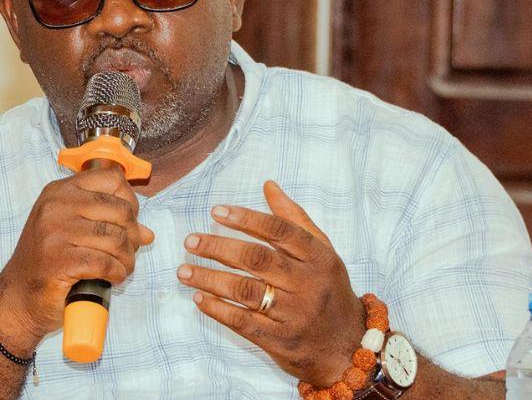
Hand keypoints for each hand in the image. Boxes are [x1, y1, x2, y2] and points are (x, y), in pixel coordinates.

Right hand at [0, 167, 154, 341]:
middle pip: (120, 210)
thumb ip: (107, 222)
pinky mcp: (60, 261)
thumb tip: (147, 233)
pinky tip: (112, 278)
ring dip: (127, 258)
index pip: (112, 178)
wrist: (18, 296)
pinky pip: (107, 263)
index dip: (129, 200)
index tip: (127, 221)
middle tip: (127, 250)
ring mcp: (56, 232)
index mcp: (60, 191)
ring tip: (122, 266)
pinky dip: (117, 273)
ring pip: (116, 238)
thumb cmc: (48, 262)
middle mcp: (56, 206)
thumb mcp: (72, 229)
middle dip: (133, 234)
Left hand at [178, 181, 363, 387]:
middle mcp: (308, 284)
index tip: (216, 211)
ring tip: (184, 271)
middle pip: (258, 259)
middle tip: (190, 241)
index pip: (280, 231)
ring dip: (210, 279)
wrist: (348, 346)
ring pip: (246, 291)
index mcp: (319, 257)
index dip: (247, 218)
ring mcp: (295, 314)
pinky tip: (198, 298)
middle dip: (219, 248)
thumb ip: (295, 219)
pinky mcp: (281, 340)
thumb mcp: (323, 252)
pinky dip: (218, 310)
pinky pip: (243, 323)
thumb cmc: (329, 290)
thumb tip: (268, 185)